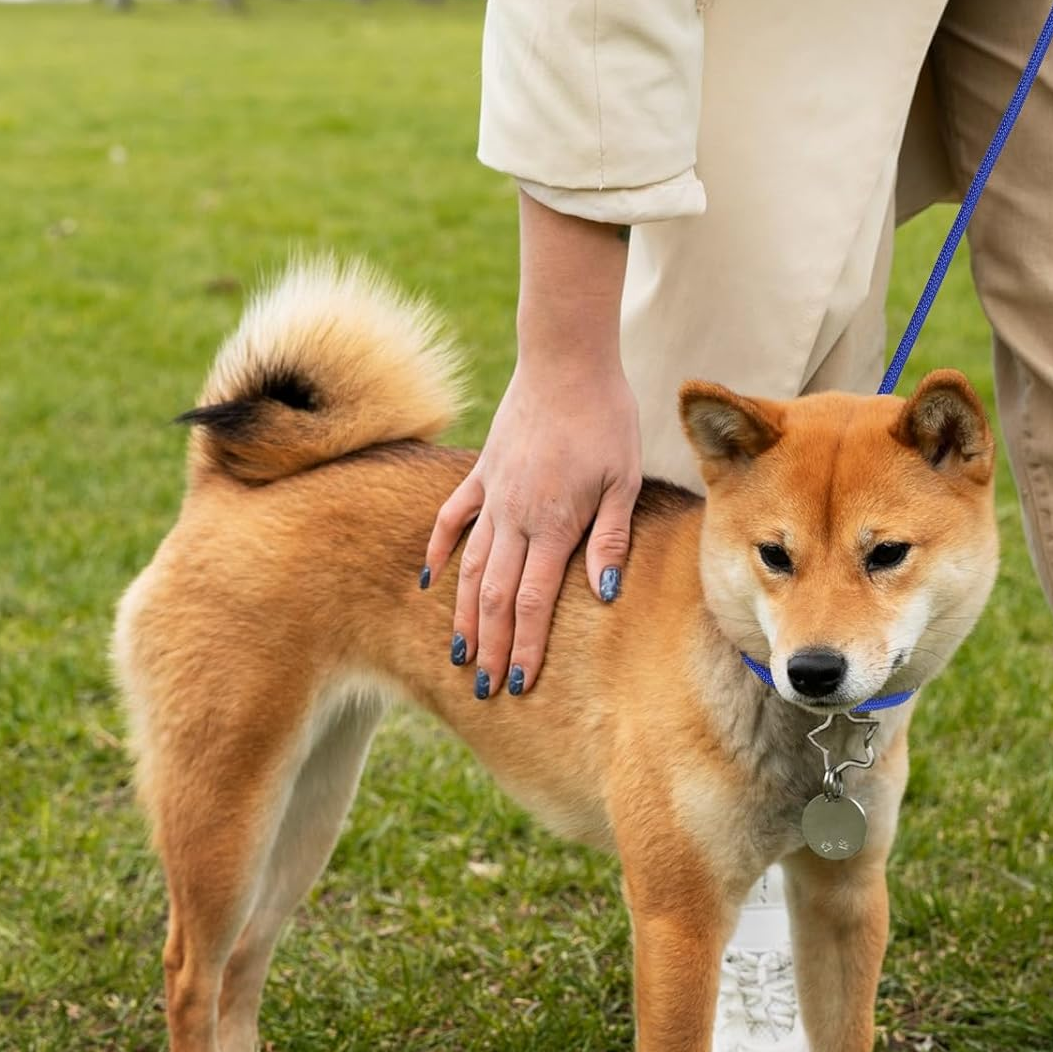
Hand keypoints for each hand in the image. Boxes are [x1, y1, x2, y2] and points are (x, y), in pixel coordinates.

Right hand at [424, 355, 640, 695]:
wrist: (566, 359)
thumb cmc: (607, 418)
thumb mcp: (624, 480)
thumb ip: (610, 539)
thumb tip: (604, 594)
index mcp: (554, 523)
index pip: (533, 602)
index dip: (526, 646)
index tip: (520, 684)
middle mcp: (514, 516)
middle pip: (495, 597)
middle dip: (492, 648)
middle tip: (487, 691)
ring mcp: (491, 493)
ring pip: (469, 568)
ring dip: (464, 615)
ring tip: (460, 655)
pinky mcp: (481, 472)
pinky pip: (452, 518)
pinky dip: (438, 550)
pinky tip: (428, 580)